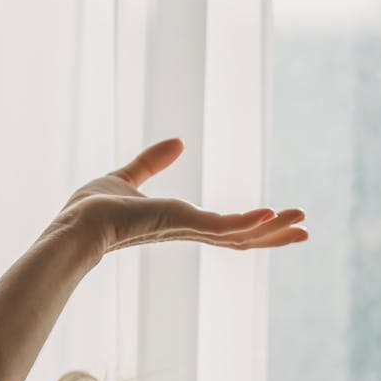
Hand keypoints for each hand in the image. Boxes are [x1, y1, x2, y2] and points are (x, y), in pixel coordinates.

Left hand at [53, 137, 307, 255]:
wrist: (76, 225)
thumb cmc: (91, 209)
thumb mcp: (127, 175)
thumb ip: (152, 161)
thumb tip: (178, 142)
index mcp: (177, 223)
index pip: (222, 228)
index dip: (251, 225)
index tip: (277, 219)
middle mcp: (186, 231)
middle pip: (239, 238)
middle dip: (273, 235)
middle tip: (304, 231)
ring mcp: (185, 230)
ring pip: (239, 236)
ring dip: (272, 230)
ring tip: (303, 224)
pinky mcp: (181, 224)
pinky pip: (222, 227)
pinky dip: (248, 223)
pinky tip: (272, 215)